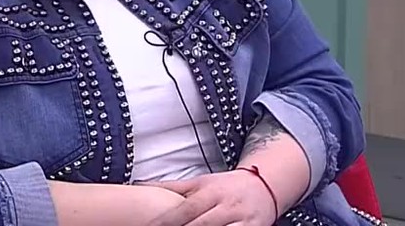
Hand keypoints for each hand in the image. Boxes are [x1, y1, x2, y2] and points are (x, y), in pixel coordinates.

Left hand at [142, 170, 277, 225]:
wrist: (264, 185)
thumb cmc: (225, 186)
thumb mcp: (200, 183)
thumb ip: (172, 187)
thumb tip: (140, 185)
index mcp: (211, 191)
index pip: (185, 209)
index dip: (167, 221)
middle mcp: (227, 205)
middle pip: (201, 225)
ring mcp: (241, 220)